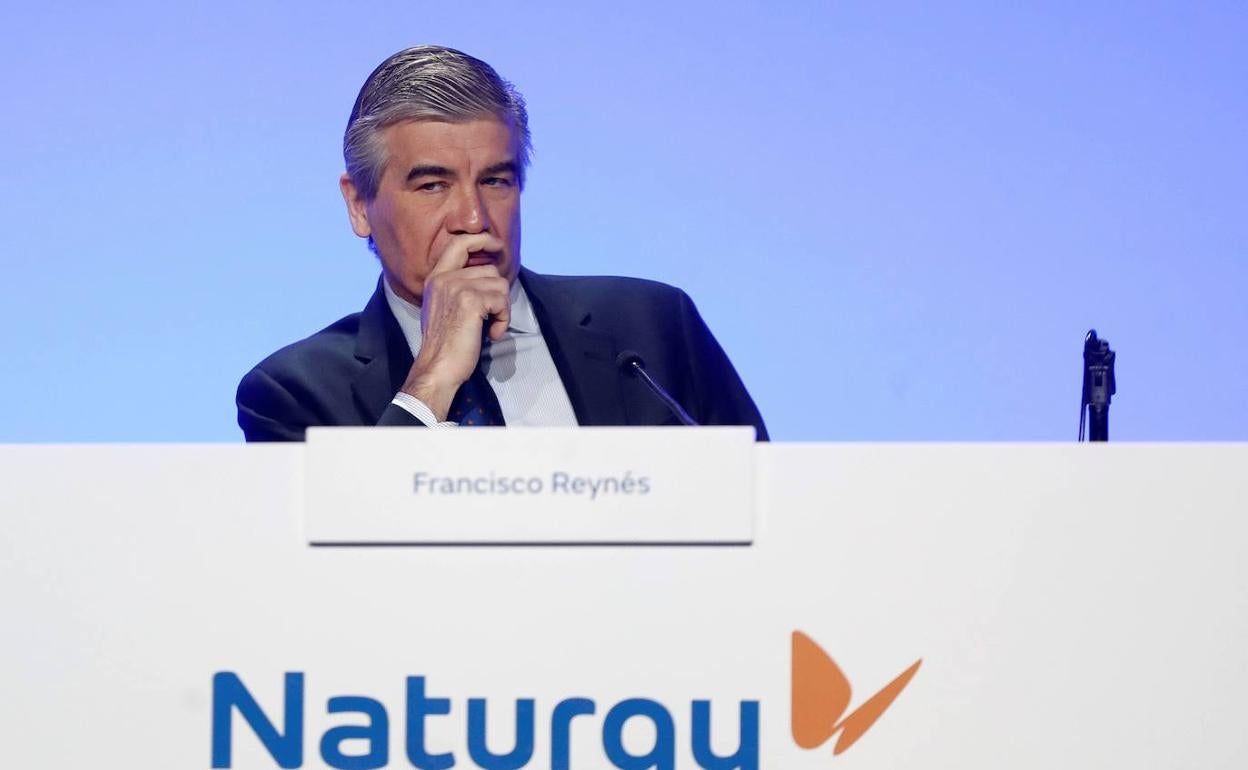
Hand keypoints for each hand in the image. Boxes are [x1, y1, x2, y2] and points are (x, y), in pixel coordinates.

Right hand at [399, 233, 510, 419]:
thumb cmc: (445, 344)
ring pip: (500, 284)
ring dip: (502, 309)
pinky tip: (491, 334)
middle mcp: (444, 278)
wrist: (437, 367)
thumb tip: (488, 275)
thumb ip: (458, 286)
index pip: (459, 243)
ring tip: (489, 326)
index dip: (482, 240)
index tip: (498, 246)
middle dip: (497, 294)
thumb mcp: (443, 306)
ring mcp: (456, 287)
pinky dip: (503, 320)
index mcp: (436, 277)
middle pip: (490, 269)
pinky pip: (502, 301)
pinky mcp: (471, 300)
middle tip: (491, 315)